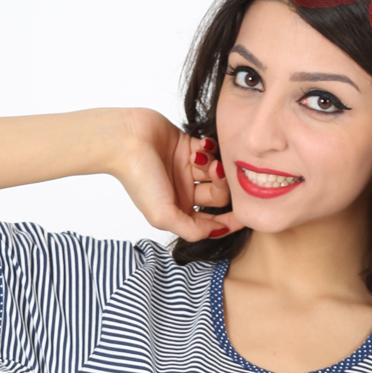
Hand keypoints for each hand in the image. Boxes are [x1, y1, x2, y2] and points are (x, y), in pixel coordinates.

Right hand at [114, 109, 245, 243]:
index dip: (230, 222)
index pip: (212, 222)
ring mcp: (186, 169)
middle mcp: (184, 192)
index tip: (245, 217)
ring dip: (216, 165)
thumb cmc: (140, 179)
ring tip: (204, 159)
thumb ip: (192, 230)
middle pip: (218, 196)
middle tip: (216, 173)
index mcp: (179, 211)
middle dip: (222, 187)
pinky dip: (209, 148)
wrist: (126, 140)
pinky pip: (210, 150)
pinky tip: (201, 146)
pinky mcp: (187, 146)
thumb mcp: (164, 216)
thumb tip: (218, 232)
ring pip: (216, 172)